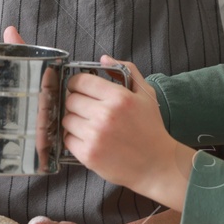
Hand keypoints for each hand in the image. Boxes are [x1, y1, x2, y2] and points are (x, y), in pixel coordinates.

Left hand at [62, 56, 194, 210]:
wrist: (156, 164)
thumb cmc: (151, 128)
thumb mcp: (146, 94)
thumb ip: (126, 71)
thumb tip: (103, 59)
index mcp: (119, 97)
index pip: (81, 81)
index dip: (76, 83)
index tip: (79, 88)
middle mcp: (105, 115)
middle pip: (70, 100)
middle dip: (76, 102)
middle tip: (86, 108)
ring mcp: (95, 136)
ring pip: (66, 119)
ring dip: (74, 120)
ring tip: (88, 124)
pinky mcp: (88, 155)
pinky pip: (67, 139)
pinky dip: (74, 138)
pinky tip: (88, 138)